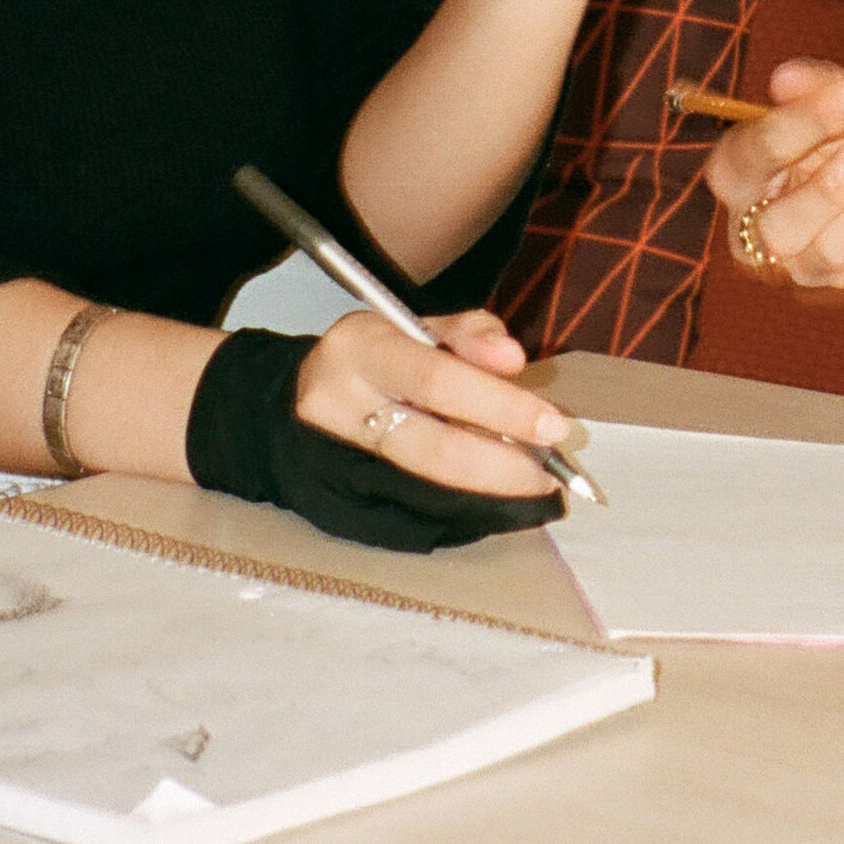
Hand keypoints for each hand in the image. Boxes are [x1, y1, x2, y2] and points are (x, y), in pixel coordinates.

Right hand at [181, 314, 566, 551]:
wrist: (288, 406)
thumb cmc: (372, 361)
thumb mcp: (413, 327)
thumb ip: (469, 335)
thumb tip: (513, 359)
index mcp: (360, 349)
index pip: (437, 380)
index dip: (501, 406)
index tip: (555, 425)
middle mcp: (339, 407)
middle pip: (433, 450)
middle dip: (504, 466)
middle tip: (552, 471)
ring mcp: (335, 463)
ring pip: (427, 491)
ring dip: (490, 494)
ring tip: (534, 484)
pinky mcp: (340, 508)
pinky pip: (415, 516)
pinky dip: (465, 510)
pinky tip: (494, 499)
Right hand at [698, 59, 843, 298]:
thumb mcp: (843, 97)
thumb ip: (816, 83)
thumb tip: (785, 79)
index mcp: (740, 175)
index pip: (752, 155)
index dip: (802, 122)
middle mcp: (760, 232)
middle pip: (779, 227)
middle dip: (830, 186)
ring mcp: (807, 268)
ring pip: (833, 249)